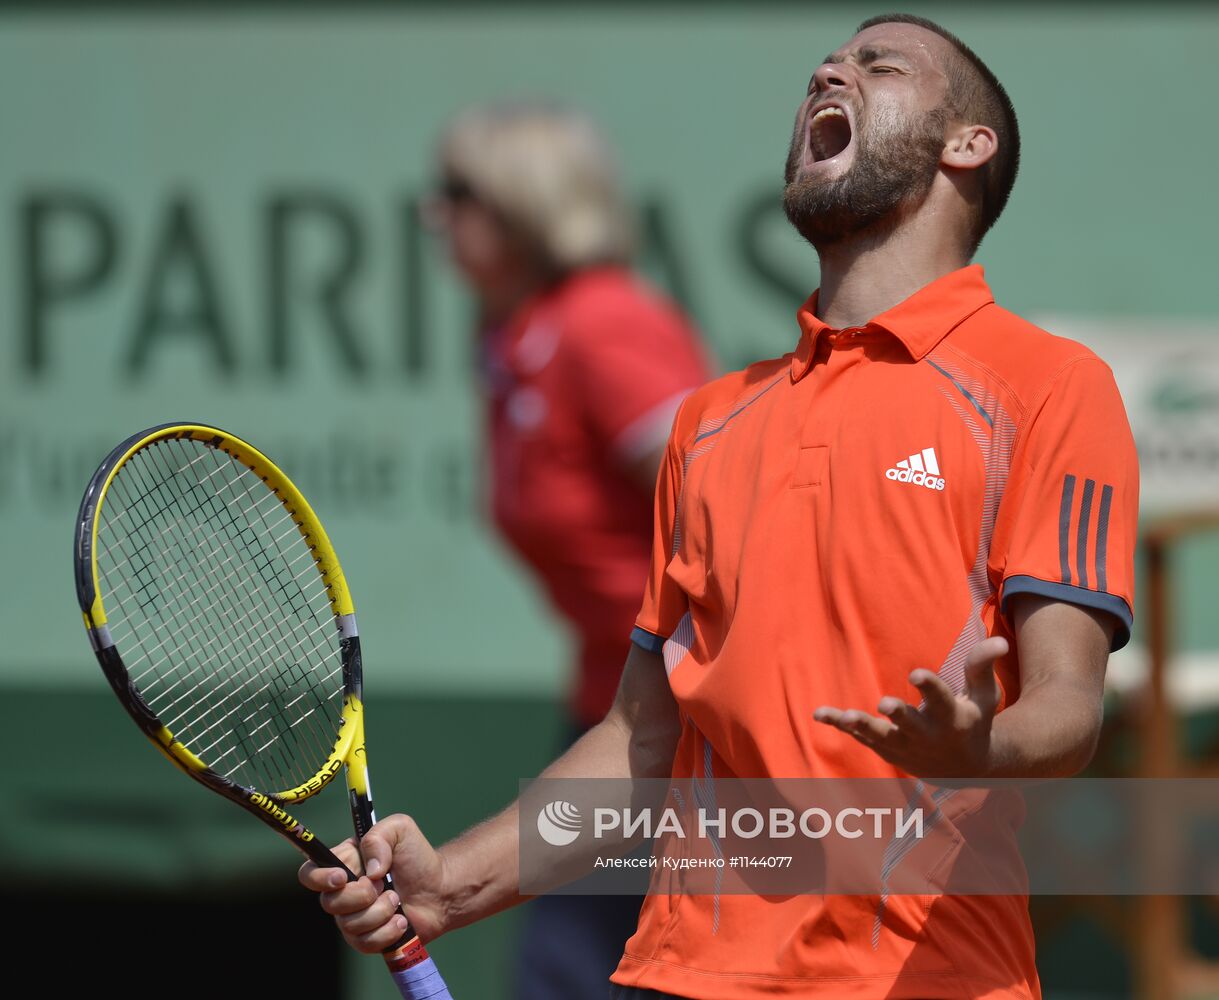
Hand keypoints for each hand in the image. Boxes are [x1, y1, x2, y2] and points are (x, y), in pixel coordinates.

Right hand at [298, 814, 448, 952]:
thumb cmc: (416, 857)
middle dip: (360, 895)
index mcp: (344, 863)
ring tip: (397, 900)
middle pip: (329, 903)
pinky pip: (364, 943)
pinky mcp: (366, 939)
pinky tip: (401, 920)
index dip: (319, 877)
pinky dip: (387, 931)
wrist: (439, 889)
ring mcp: (352, 917)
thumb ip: (378, 837)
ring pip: (349, 925)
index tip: (343, 876)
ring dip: (380, 912)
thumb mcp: (400, 830)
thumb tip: (371, 870)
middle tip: (384, 884)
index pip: (310, 873)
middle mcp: (342, 892)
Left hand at [813, 636, 1008, 778]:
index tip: (915, 673)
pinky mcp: (888, 751)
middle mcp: (929, 735)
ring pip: (882, 737)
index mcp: (953, 718)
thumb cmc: (974, 720)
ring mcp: (907, 747)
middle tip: (884, 704)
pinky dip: (841, 727)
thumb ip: (982, 666)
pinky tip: (819, 714)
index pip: (941, 699)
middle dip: (899, 716)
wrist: (967, 768)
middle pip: (911, 725)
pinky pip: (863, 739)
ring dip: (863, 727)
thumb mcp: (984, 695)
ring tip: (844, 715)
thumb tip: (998, 640)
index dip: (929, 686)